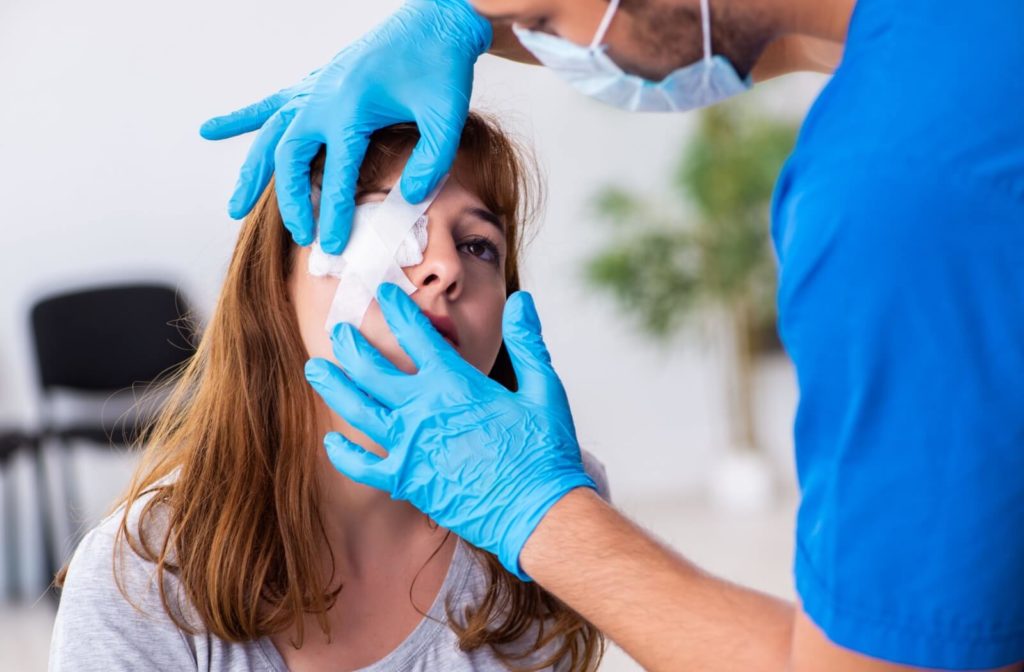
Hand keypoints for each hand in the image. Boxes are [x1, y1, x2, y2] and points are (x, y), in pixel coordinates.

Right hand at [199, 0, 491, 253]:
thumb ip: (431, 160)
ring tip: (235, 208)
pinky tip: (213, 130)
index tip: (333, 245)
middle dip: (291, 201)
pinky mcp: (317, 82)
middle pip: (291, 159)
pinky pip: (272, 104)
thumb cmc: (442, 66)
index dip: (335, 213)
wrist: (436, 21)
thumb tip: (412, 198)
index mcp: (351, 108)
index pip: (338, 174)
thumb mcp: (447, 116)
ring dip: (253, 172)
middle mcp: (323, 99)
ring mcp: (316, 88)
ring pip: (271, 136)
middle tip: (299, 235)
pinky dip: (242, 118)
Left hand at [303, 285, 596, 579]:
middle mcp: (424, 411)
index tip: (384, 294)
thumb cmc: (545, 452)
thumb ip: (527, 342)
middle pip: (373, 369)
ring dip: (334, 386)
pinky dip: (343, 453)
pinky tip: (330, 441)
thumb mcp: (544, 388)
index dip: (398, 311)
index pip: (417, 336)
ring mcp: (410, 447)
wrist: (538, 513)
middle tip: (338, 330)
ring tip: (316, 369)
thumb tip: (522, 300)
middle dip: (352, 344)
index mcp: (456, 384)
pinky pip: (363, 466)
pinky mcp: (407, 480)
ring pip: (357, 409)